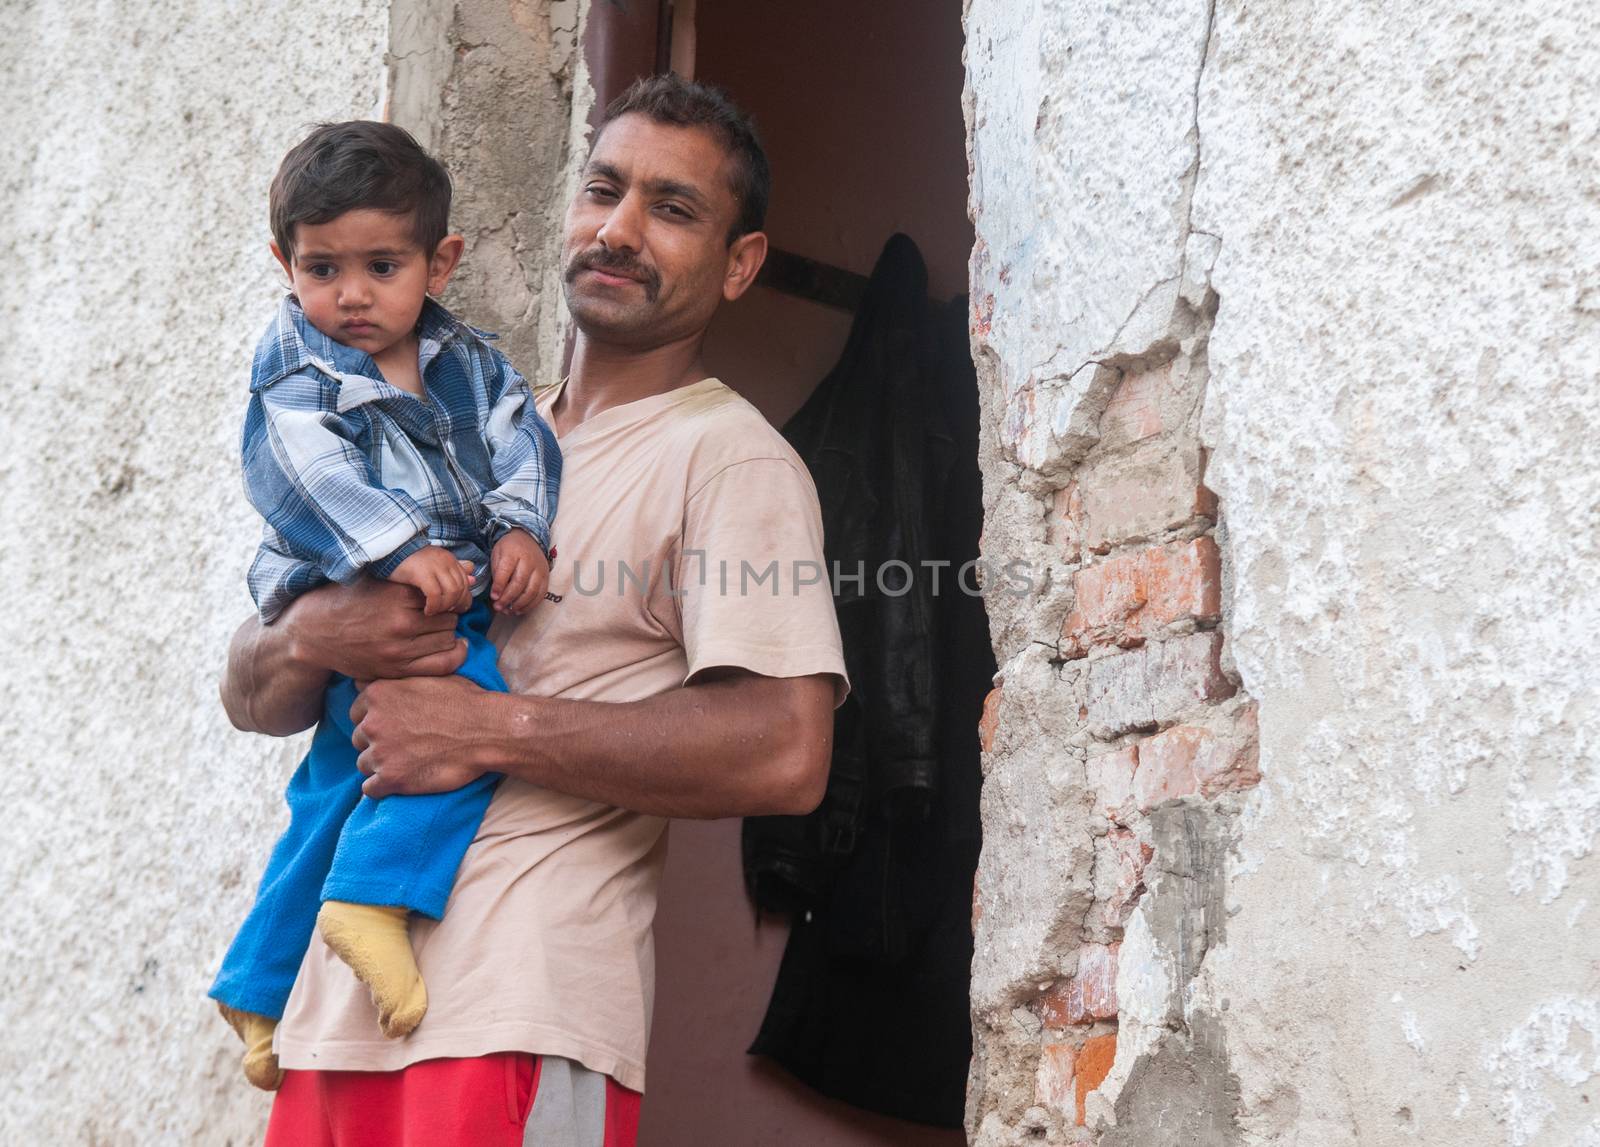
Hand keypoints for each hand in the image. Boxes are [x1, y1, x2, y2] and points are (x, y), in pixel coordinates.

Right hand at [283, 572, 471, 680]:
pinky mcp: (396, 670)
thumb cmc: (348, 600)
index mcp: (397, 595)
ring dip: (448, 634)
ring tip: (436, 629)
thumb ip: (426, 574)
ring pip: (448, 639)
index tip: (441, 598)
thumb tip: (472, 570)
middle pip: (450, 618)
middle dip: (449, 614)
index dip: (447, 596)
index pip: (445, 595)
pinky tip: (453, 647)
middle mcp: (400, 623)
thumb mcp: (381, 580)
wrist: (313, 634)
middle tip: (438, 614)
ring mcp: (399, 650)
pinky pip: (443, 665)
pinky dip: (455, 655)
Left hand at [350, 676, 490, 796]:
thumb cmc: (464, 701)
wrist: (488, 731)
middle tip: (405, 745)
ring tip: (408, 762)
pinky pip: (370, 789)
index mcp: (378, 694)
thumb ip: (396, 678)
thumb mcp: (429, 674)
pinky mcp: (391, 778)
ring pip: (364, 764)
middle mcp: (372, 722)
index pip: (357, 713)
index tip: (396, 725)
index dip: (376, 720)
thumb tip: (374, 675)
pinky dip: (383, 787)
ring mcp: (380, 752)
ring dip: (381, 765)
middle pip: (359, 739)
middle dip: (377, 742)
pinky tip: (402, 780)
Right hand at [388, 546, 474, 615]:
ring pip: (452, 592)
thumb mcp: (434, 565)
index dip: (463, 599)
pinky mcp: (422, 573)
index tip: (454, 610)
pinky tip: (428, 611)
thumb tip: (473, 579)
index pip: (466, 584)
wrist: (390, 549)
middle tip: (445, 614)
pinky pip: (436, 594)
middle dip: (455, 605)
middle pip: (461, 589)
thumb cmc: (410, 561)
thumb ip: (452, 572)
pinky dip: (434, 606)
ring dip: (445, 607)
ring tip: (435, 612)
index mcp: (450, 560)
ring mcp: (435, 566)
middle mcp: (446, 561)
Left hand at [489, 531, 550, 615]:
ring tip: (507, 611)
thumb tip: (496, 593)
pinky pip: (540, 595)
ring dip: (518, 604)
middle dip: (507, 598)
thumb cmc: (510, 549)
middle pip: (519, 583)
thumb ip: (497, 571)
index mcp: (514, 552)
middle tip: (497, 607)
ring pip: (531, 591)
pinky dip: (530, 605)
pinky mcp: (546, 578)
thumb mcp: (498, 554)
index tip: (493, 597)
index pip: (506, 570)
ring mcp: (540, 570)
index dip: (499, 585)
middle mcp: (530, 561)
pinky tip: (519, 610)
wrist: (528, 539)